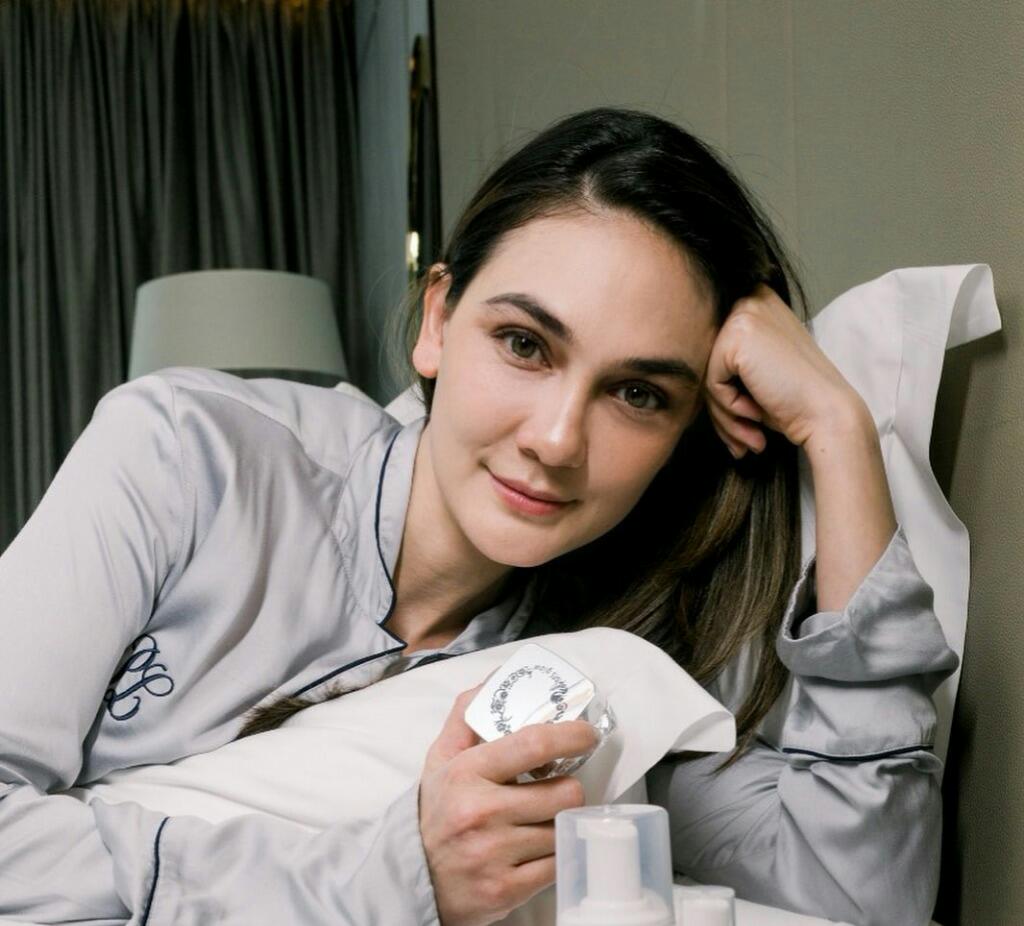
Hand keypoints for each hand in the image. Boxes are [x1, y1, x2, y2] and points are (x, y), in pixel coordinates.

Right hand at [419, 686, 597, 925]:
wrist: (411, 878)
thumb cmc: (435, 811)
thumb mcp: (441, 758)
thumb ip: (467, 715)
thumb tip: (496, 678)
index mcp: (467, 772)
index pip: (532, 744)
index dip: (570, 735)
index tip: (586, 734)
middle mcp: (480, 811)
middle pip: (563, 792)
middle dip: (568, 790)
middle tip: (556, 790)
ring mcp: (494, 853)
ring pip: (563, 829)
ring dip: (559, 824)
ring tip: (540, 822)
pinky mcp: (506, 890)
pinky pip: (557, 865)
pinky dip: (555, 857)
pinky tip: (536, 850)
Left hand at [704, 284, 862, 456]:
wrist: (827, 415)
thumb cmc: (796, 402)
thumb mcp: (756, 373)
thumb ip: (724, 364)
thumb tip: (679, 377)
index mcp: (758, 302)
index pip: (714, 350)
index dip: (725, 394)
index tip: (749, 421)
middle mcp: (751, 299)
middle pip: (708, 361)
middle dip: (722, 408)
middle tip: (745, 438)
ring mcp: (744, 313)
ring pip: (706, 374)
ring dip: (725, 415)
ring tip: (751, 433)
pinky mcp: (737, 336)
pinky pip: (711, 382)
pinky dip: (729, 407)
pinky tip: (757, 412)